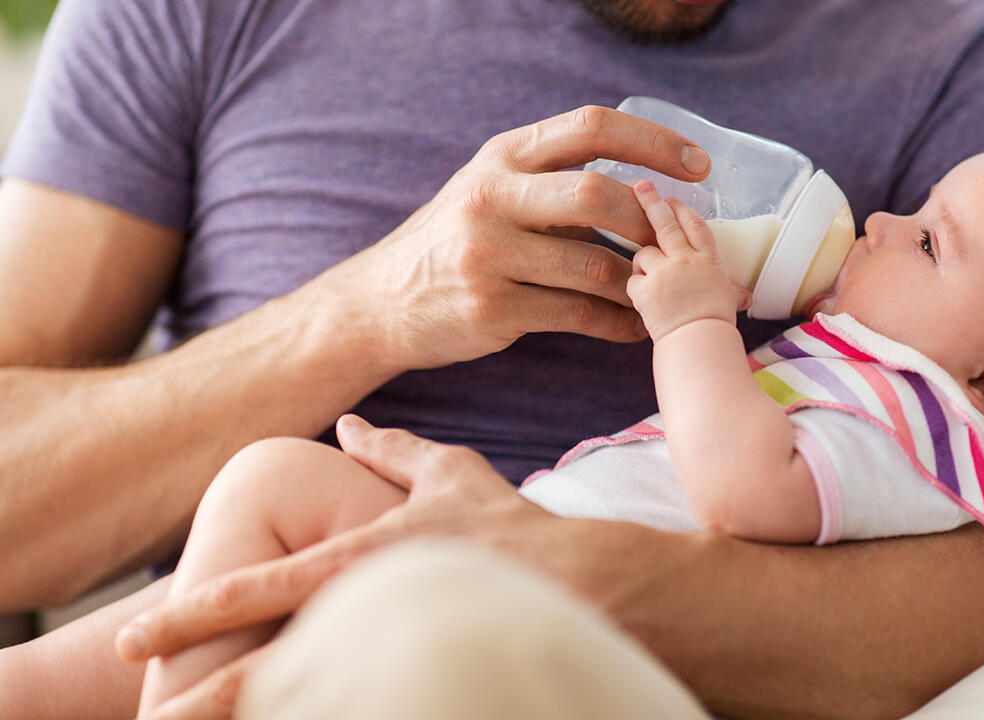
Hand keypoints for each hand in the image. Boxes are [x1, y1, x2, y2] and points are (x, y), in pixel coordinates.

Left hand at [116, 415, 539, 718]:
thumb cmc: (515, 527)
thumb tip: (344, 425)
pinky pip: (362, 706)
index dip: (194, 610)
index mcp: (362, 559)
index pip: (262, 586)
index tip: (137, 632)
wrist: (592, 585)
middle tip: (148, 716)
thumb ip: (392, 450)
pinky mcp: (424, 681)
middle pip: (266, 666)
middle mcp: (368, 609)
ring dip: (250, 717)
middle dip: (201, 698)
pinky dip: (323, 716)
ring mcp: (396, 651)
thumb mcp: (450, 475)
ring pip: (305, 700)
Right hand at [323, 106, 713, 372]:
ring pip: (594, 267)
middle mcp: (492, 197)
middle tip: (675, 243)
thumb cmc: (455, 241)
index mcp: (502, 156)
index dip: (653, 141)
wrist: (381, 302)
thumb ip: (553, 181)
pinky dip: (618, 324)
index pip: (590, 128)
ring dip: (640, 284)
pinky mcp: (492, 309)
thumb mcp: (492, 189)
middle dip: (647, 222)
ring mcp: (488, 255)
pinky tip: (634, 327)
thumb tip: (648, 186)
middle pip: (595, 196)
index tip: (697, 165)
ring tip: (662, 293)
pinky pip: (579, 316)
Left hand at [626, 180, 748, 340]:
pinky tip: (645, 299)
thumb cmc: (717, 326)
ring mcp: (662, 273)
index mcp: (708, 260)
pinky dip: (636, 288)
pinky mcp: (643, 290)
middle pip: (665, 223)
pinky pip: (632, 280)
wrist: (700, 342)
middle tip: (642, 186)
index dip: (684, 210)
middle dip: (652, 201)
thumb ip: (731, 292)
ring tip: (651, 277)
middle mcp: (685, 260)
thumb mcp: (728, 301)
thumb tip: (745, 297)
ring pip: (643, 252)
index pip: (695, 225)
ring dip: (644, 261)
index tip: (674, 199)